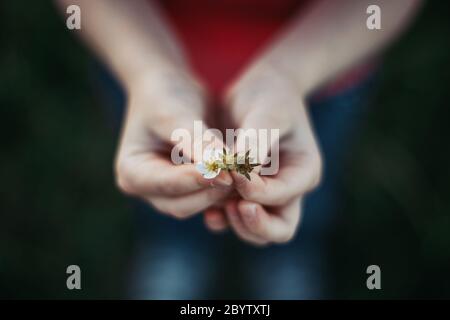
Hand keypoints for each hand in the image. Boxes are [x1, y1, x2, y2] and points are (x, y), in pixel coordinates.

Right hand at [115, 68, 231, 218]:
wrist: (170, 88)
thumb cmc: (165, 96)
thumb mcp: (176, 115)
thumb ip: (196, 143)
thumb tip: (220, 167)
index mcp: (131, 173)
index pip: (166, 185)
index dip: (197, 179)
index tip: (226, 171)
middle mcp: (147, 189)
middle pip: (181, 204)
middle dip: (211, 191)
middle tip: (240, 175)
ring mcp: (167, 192)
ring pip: (198, 205)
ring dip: (221, 193)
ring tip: (245, 174)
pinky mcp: (188, 189)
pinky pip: (209, 198)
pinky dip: (225, 190)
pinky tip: (244, 176)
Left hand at [204, 63, 321, 244]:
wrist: (259, 91)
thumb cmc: (269, 97)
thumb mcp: (267, 114)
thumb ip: (256, 144)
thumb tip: (241, 171)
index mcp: (303, 171)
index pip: (282, 195)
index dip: (255, 189)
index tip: (231, 172)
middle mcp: (289, 189)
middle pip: (280, 229)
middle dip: (255, 224)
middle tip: (232, 207)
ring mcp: (268, 195)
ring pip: (258, 232)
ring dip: (237, 224)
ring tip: (215, 209)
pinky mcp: (247, 194)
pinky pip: (237, 219)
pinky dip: (224, 220)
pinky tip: (208, 211)